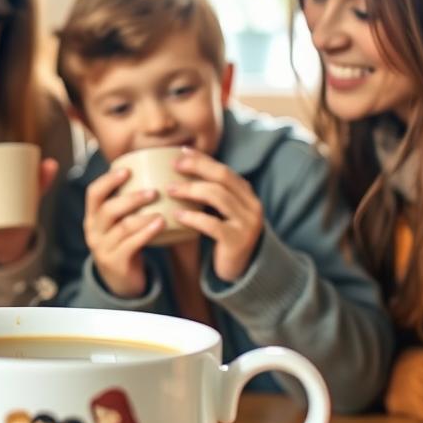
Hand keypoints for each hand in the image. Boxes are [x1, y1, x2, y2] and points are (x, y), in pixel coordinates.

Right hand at [84, 166, 162, 297]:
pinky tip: (161, 224)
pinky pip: (131, 244)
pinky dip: (147, 232)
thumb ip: (127, 205)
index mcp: (92, 217)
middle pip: (108, 209)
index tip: (128, 170)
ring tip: (161, 209)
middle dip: (131, 198)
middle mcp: (93, 232)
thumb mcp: (118, 224)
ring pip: (122, 226)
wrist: (121, 283)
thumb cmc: (125, 245)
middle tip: (154, 191)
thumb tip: (154, 172)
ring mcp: (102, 248)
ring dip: (143, 216)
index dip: (108, 180)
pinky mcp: (115, 262)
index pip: (94, 193)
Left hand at [170, 149, 263, 281]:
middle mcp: (251, 205)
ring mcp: (247, 223)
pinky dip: (192, 217)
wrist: (240, 270)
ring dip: (191, 190)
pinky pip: (213, 224)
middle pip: (223, 177)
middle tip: (174, 166)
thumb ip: (209, 195)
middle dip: (197, 167)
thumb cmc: (223, 238)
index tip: (181, 152)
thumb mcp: (220, 212)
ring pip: (218, 197)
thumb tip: (179, 172)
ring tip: (170, 190)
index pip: (224, 169)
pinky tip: (176, 215)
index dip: (203, 159)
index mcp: (247, 195)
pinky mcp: (238, 241)